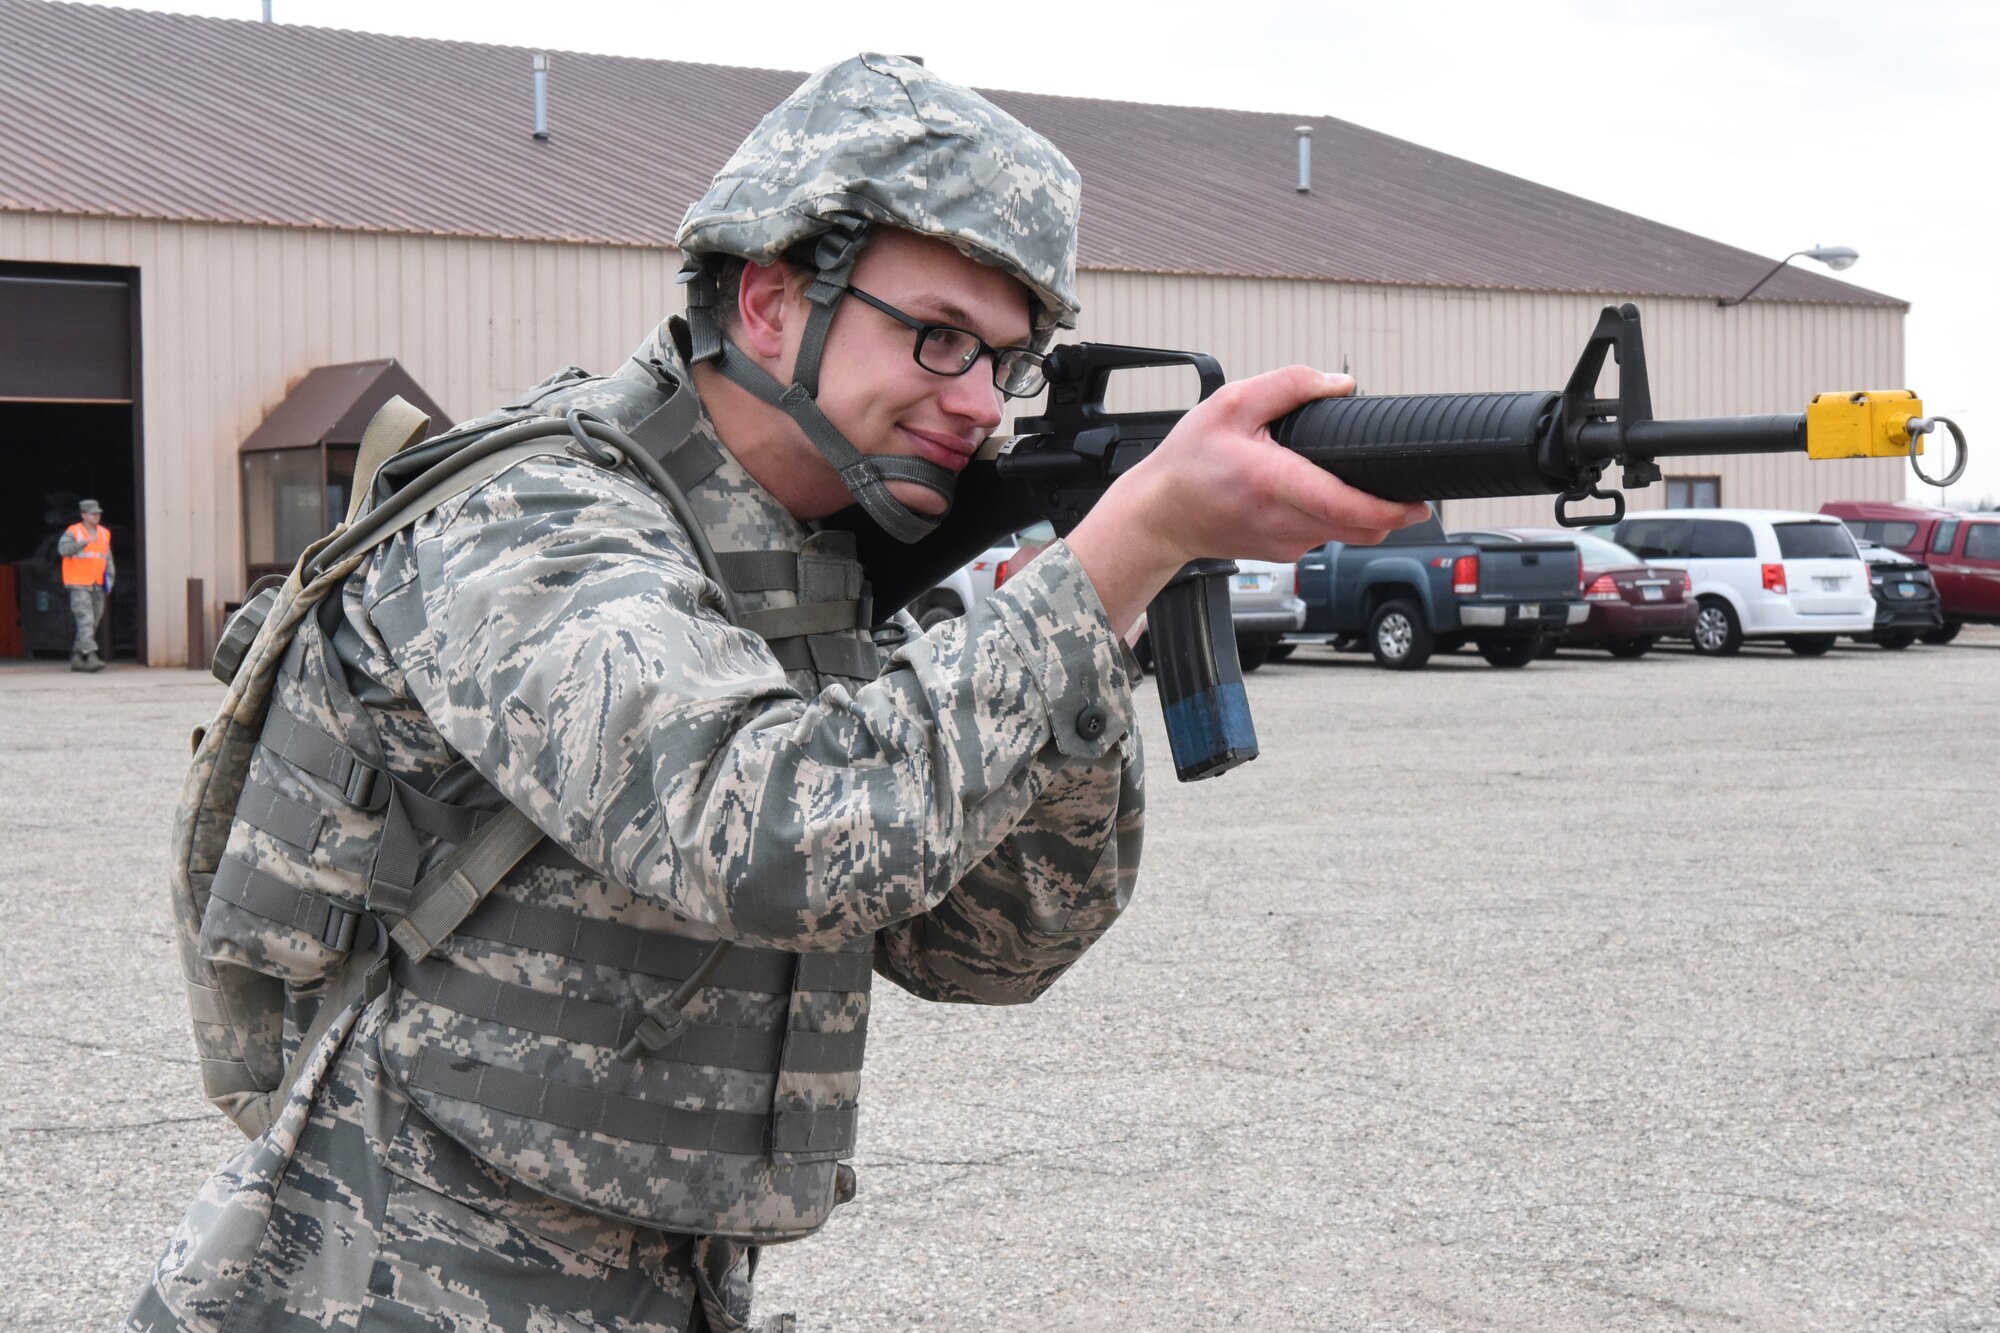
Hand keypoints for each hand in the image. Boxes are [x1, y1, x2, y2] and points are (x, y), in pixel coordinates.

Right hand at [1066, 366, 1430, 630]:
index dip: (1390, 510)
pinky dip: (1331, 517)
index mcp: (1273, 482)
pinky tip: (1313, 493)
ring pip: (1345, 534)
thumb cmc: (1189, 462)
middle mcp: (1283, 522)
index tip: (1419, 504)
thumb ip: (1289, 385)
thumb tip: (1340, 385)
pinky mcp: (1281, 553)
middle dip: (1389, 511)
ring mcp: (1284, 544)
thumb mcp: (1231, 403)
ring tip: (1353, 481)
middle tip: (1405, 487)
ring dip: (1360, 513)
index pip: (1345, 506)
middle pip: (1360, 528)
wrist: (1158, 515)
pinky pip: (1322, 536)